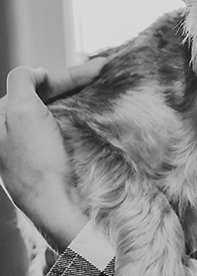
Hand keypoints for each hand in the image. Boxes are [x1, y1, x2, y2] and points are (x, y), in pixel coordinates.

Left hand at [0, 58, 105, 248]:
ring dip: (80, 99)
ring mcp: (32, 152)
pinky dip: (82, 119)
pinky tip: (97, 114)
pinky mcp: (51, 164)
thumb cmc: (38, 164)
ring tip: (104, 88)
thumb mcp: (21, 112)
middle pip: (44, 98)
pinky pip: (66, 132)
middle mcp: (12, 137)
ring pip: (56, 113)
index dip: (62, 75)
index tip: (94, 67)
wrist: (61, 207)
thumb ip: (22, 82)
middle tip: (102, 71)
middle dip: (73, 83)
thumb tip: (36, 73)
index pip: (30, 87)